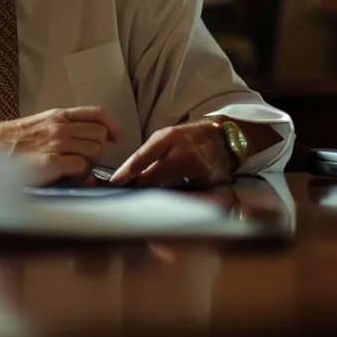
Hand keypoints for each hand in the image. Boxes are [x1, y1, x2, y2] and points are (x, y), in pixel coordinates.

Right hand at [0, 107, 123, 186]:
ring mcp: (55, 143)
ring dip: (89, 164)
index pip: (97, 114)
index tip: (116, 137)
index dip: (112, 126)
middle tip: (85, 160)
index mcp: (58, 116)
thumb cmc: (12, 142)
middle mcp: (59, 127)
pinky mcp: (50, 162)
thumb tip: (89, 152)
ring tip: (74, 169)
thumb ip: (66, 133)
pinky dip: (80, 175)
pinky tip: (67, 176)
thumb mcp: (40, 127)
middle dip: (98, 150)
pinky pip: (82, 167)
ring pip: (94, 151)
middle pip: (100, 135)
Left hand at [110, 121, 232, 187]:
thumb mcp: (167, 138)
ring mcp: (194, 165)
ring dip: (156, 192)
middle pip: (152, 177)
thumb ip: (149, 154)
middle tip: (127, 193)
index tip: (114, 182)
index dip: (126, 172)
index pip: (141, 157)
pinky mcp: (205, 179)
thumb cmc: (188, 138)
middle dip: (139, 187)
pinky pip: (184, 192)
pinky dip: (177, 195)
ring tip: (149, 195)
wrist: (221, 137)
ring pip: (166, 186)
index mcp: (167, 137)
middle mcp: (180, 151)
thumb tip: (129, 175)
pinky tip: (173, 198)